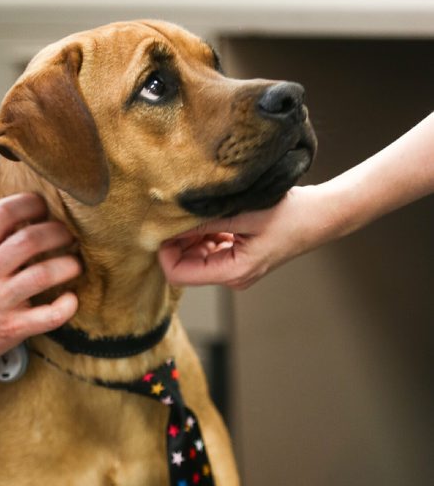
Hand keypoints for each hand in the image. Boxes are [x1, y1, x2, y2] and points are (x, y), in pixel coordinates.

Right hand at [0, 193, 80, 389]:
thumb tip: (16, 217)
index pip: (3, 213)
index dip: (30, 203)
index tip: (45, 206)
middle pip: (30, 240)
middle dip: (58, 233)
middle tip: (69, 236)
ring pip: (43, 275)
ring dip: (68, 266)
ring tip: (75, 265)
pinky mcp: (11, 328)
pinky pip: (49, 316)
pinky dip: (67, 306)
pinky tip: (71, 300)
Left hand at [159, 187, 319, 289]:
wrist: (322, 215)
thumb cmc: (291, 215)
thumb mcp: (245, 214)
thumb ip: (207, 221)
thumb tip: (171, 221)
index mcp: (232, 273)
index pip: (179, 274)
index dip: (165, 252)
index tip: (163, 225)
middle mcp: (232, 277)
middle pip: (186, 265)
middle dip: (178, 240)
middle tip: (180, 210)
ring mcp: (235, 269)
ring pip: (197, 255)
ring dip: (192, 234)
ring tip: (201, 208)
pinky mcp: (239, 256)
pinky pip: (211, 248)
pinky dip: (206, 232)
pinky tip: (215, 213)